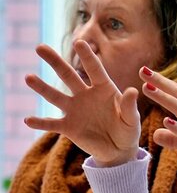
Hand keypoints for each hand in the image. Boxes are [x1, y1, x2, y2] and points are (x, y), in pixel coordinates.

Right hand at [24, 41, 140, 165]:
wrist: (118, 150)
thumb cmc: (127, 130)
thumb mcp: (131, 119)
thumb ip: (129, 106)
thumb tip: (132, 91)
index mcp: (104, 89)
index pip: (95, 69)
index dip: (87, 56)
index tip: (79, 42)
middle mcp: (86, 95)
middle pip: (68, 75)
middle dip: (55, 61)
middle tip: (40, 47)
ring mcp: (75, 110)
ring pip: (55, 96)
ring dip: (42, 87)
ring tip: (28, 77)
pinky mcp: (68, 127)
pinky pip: (51, 124)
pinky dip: (40, 122)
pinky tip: (27, 120)